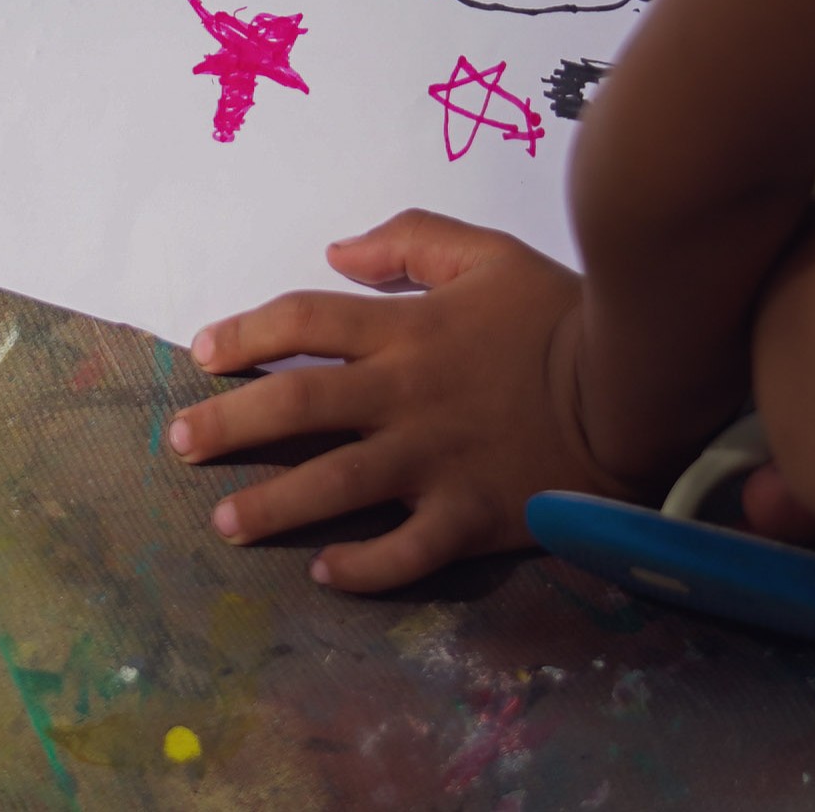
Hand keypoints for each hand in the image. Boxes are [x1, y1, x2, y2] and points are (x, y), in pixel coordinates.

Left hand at [167, 212, 614, 591]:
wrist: (634, 385)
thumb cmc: (560, 317)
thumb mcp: (488, 254)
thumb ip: (412, 240)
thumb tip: (339, 249)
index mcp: (407, 330)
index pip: (303, 321)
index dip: (244, 333)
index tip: (204, 353)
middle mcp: (405, 396)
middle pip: (296, 404)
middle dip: (228, 423)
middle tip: (180, 444)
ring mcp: (434, 460)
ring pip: (335, 485)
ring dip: (273, 506)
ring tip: (226, 524)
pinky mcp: (470, 515)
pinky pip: (406, 552)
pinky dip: (363, 567)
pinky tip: (325, 572)